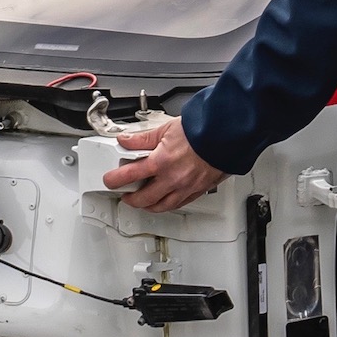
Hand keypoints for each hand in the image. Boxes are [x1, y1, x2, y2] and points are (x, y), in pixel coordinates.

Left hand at [97, 116, 227, 214]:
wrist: (226, 136)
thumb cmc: (201, 131)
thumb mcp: (166, 129)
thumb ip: (143, 138)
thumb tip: (126, 140)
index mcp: (161, 162)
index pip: (128, 175)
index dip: (114, 180)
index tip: (109, 180)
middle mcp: (171, 179)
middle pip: (142, 199)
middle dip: (130, 199)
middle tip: (125, 194)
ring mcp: (185, 188)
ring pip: (160, 207)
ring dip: (147, 206)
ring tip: (142, 201)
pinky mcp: (197, 191)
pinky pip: (177, 204)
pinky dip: (167, 205)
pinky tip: (164, 201)